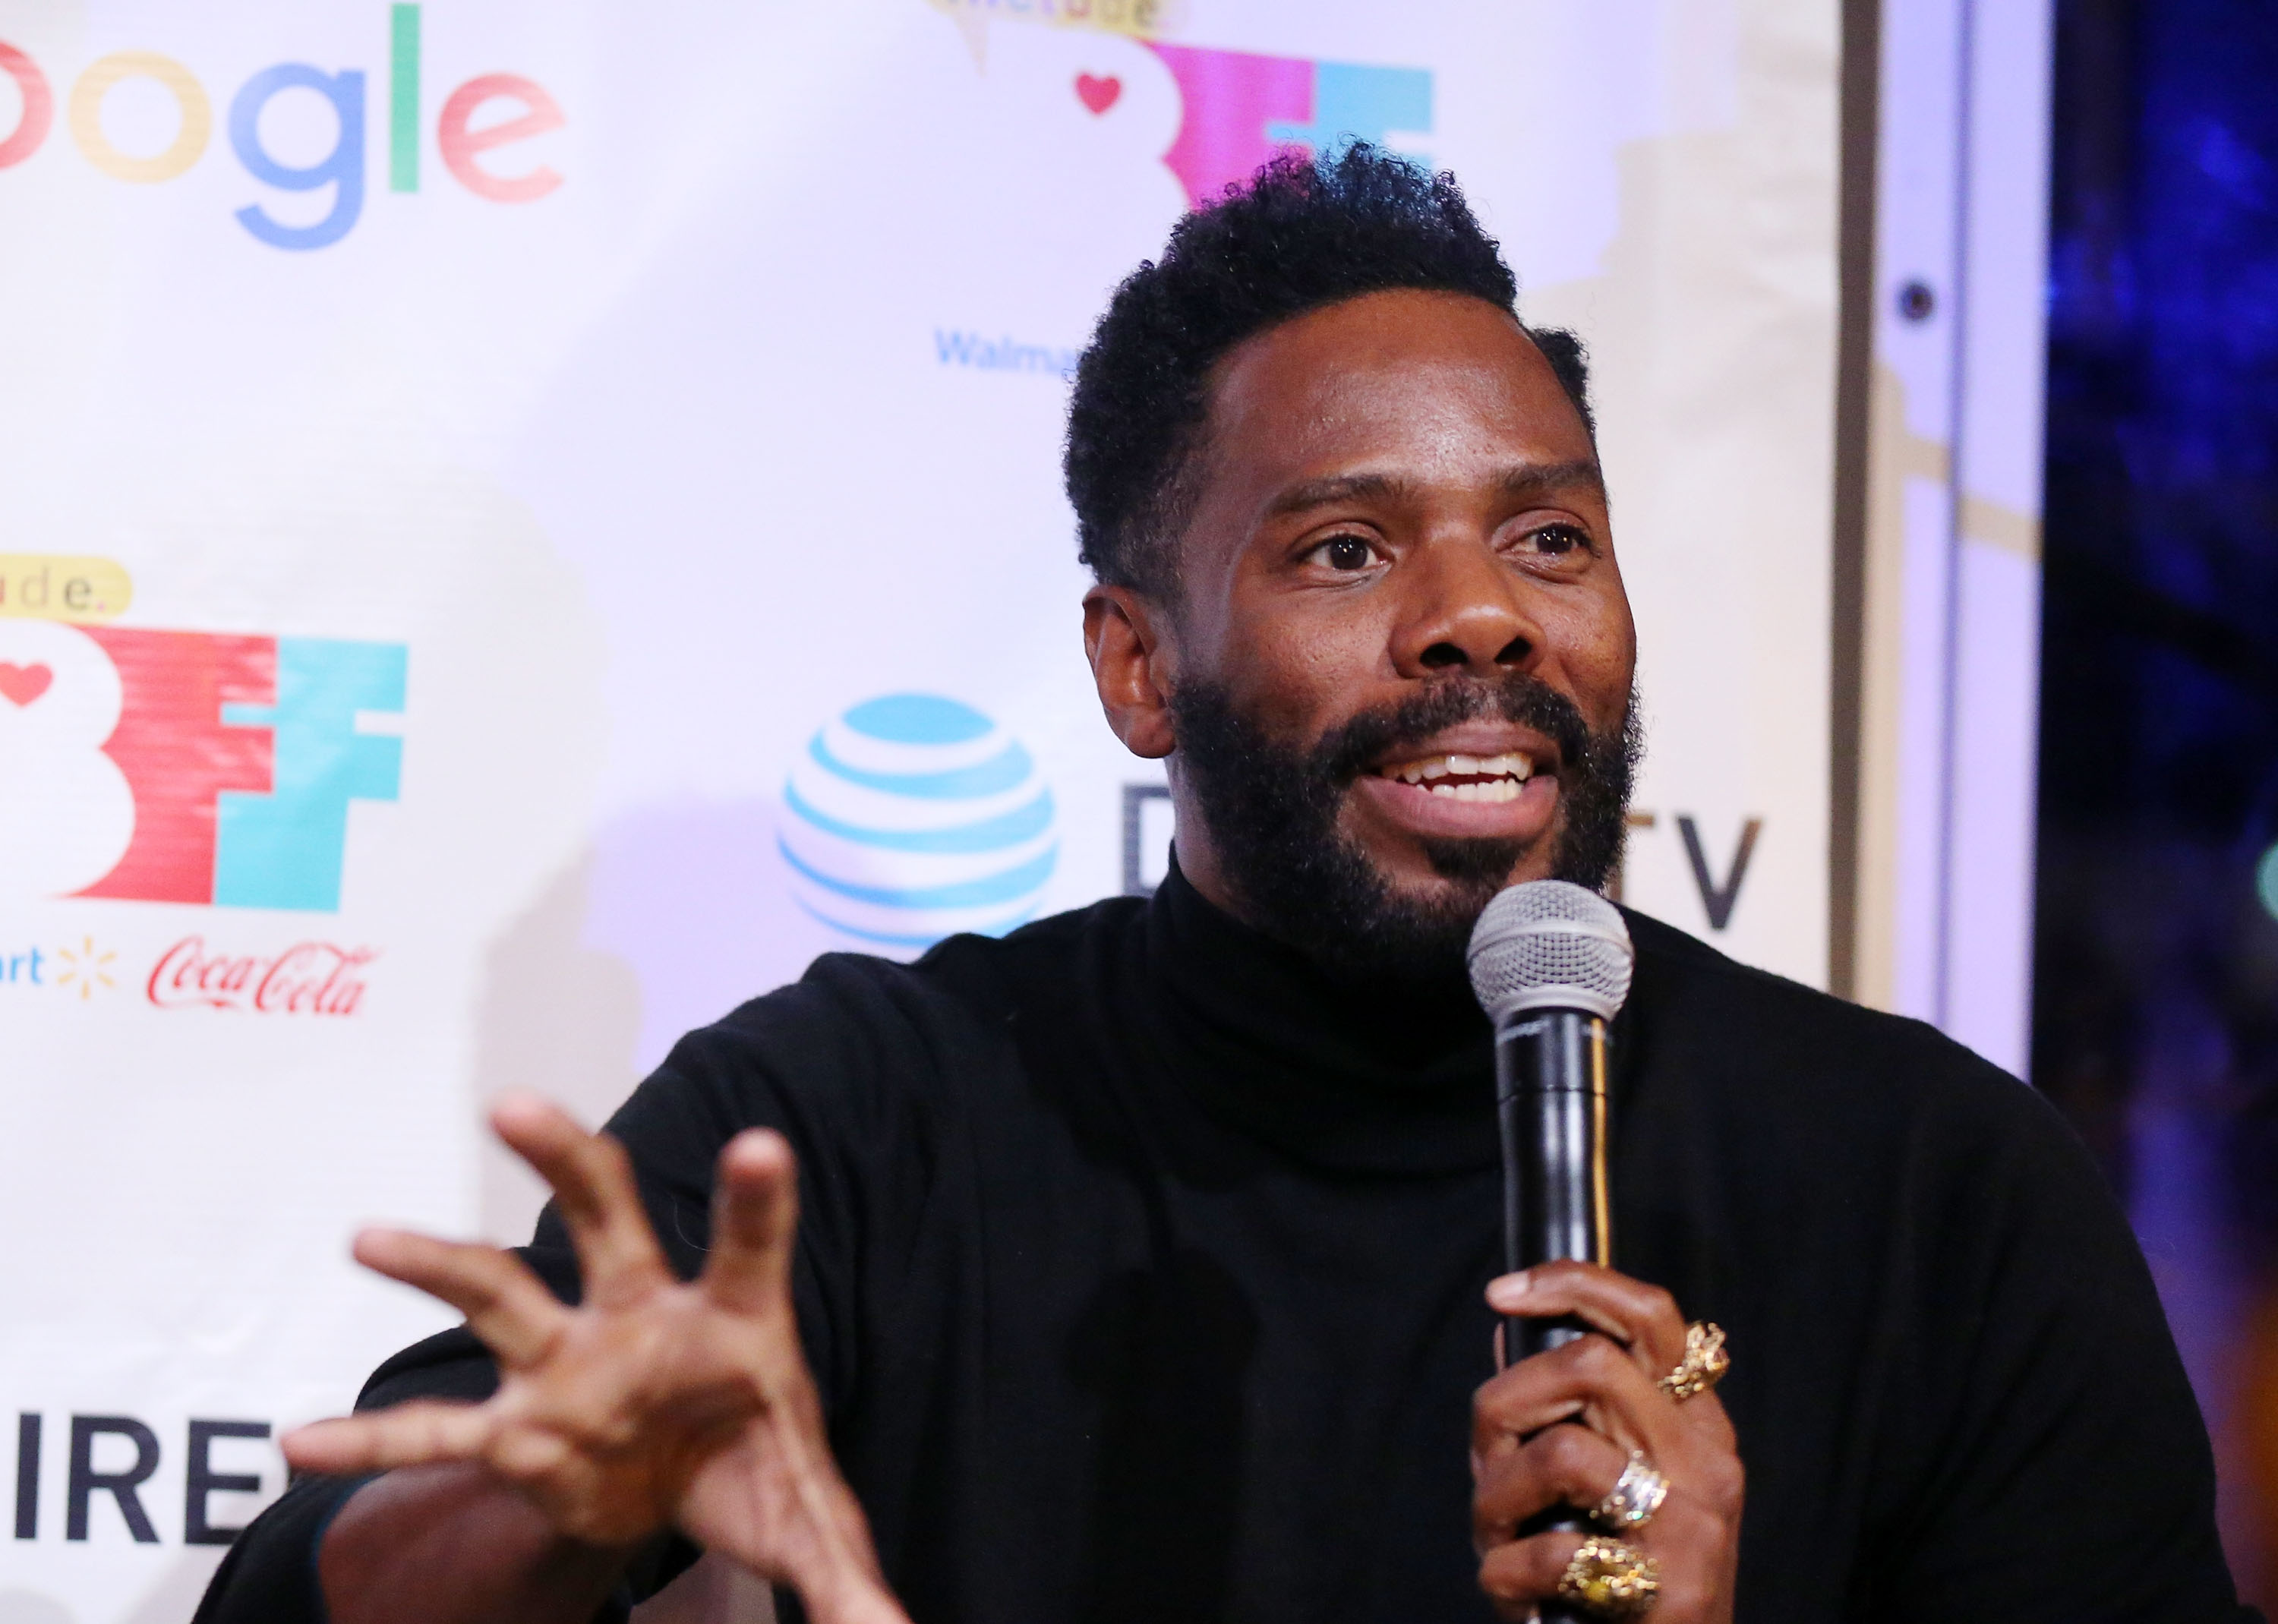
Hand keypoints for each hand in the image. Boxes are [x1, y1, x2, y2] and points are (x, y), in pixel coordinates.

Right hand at [285, 1095, 908, 1623]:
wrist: (688, 1491)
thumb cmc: (754, 1468)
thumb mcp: (808, 1522)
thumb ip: (845, 1576)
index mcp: (735, 1319)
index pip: (751, 1247)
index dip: (757, 1198)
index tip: (761, 1144)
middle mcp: (641, 1317)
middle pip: (604, 1217)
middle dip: (563, 1161)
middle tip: (513, 1106)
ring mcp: (571, 1364)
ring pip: (497, 1293)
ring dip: (435, 1263)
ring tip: (367, 1236)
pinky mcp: (521, 1429)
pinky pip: (439, 1431)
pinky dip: (372, 1440)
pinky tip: (301, 1442)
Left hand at [1471, 1262, 1741, 1621]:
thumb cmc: (1621, 1577)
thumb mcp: (1603, 1483)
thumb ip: (1565, 1410)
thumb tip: (1509, 1327)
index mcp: (1696, 1425)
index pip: (1651, 1316)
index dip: (1572, 1283)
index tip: (1502, 1292)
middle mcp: (1706, 1464)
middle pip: (1591, 1364)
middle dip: (1508, 1401)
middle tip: (1488, 1455)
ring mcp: (1693, 1528)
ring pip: (1563, 1450)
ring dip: (1496, 1496)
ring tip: (1495, 1534)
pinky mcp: (1668, 1594)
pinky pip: (1554, 1551)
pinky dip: (1503, 1571)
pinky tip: (1507, 1588)